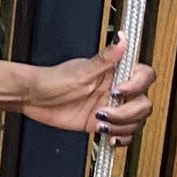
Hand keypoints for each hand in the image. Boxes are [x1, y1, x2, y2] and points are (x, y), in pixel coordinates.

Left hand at [21, 40, 154, 143]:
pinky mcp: (101, 124)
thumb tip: (122, 38)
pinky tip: (109, 137)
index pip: (144, 76)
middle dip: (127, 112)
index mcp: (115, 73)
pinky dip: (121, 138)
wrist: (32, 99)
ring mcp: (110, 108)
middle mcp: (116, 90)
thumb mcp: (80, 71)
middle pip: (143, 104)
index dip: (137, 86)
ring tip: (101, 124)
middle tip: (103, 113)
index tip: (118, 92)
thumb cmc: (52, 80)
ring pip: (136, 121)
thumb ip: (105, 58)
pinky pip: (123, 133)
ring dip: (122, 126)